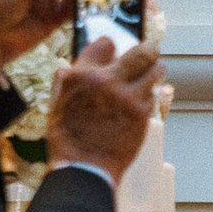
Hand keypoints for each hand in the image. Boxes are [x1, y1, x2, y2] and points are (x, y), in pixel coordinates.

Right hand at [47, 37, 161, 177]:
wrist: (84, 168)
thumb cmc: (67, 140)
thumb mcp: (56, 105)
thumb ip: (65, 83)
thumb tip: (66, 67)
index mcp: (82, 76)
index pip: (104, 44)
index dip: (110, 45)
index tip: (114, 48)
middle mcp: (107, 81)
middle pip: (141, 52)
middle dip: (149, 49)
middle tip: (151, 50)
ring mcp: (128, 97)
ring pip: (155, 70)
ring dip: (155, 68)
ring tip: (154, 69)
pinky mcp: (142, 113)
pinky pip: (153, 93)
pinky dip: (151, 91)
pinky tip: (146, 94)